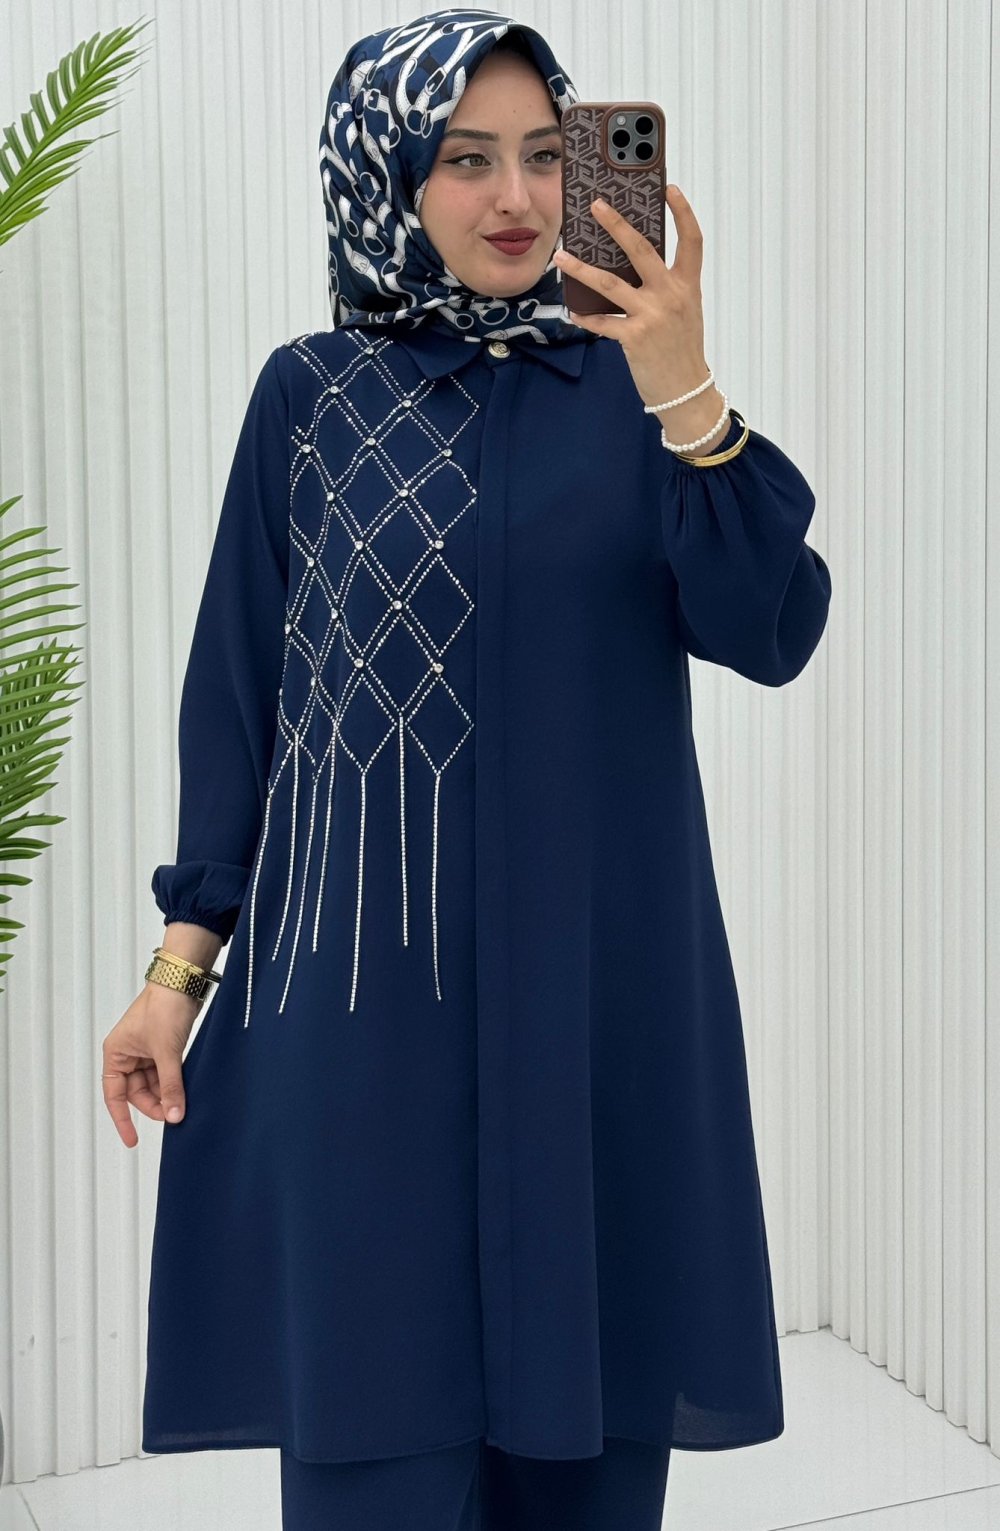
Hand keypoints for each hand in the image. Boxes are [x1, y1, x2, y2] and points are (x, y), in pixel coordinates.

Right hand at [101, 985, 200, 1147]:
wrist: (184, 981)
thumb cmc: (164, 1008)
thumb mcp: (167, 1053)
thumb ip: (170, 1086)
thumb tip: (174, 1116)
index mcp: (116, 1053)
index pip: (114, 1095)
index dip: (122, 1119)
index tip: (132, 1140)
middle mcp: (128, 1053)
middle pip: (136, 1092)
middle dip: (154, 1104)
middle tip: (173, 1116)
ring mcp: (146, 1050)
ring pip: (153, 1083)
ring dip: (166, 1094)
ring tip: (182, 1104)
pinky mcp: (164, 1046)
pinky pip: (165, 1073)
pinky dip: (174, 1083)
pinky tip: (184, 1091)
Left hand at [553, 185, 715, 414]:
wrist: (686, 391)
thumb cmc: (682, 350)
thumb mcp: (684, 311)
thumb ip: (665, 286)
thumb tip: (630, 266)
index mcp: (687, 285)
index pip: (692, 240)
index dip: (682, 212)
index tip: (669, 188)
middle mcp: (671, 295)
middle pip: (641, 249)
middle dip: (617, 224)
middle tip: (596, 204)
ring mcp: (652, 316)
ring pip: (610, 284)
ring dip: (581, 268)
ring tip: (561, 256)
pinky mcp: (634, 338)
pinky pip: (602, 322)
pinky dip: (585, 316)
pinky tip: (571, 311)